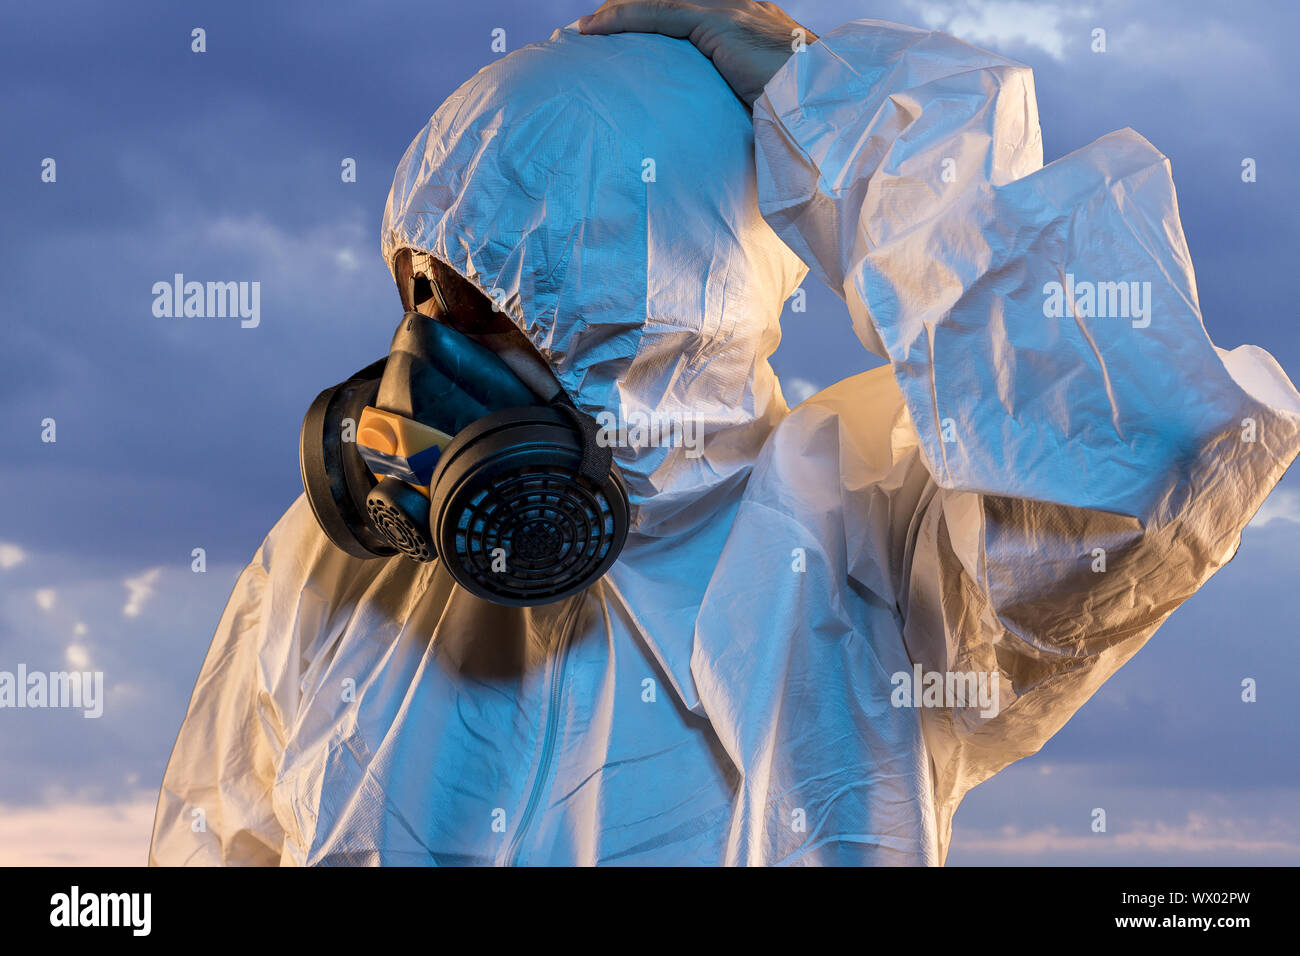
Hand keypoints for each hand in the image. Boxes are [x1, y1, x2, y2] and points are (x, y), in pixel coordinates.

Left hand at [578, 1, 817, 106]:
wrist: (818, 96)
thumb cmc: (793, 106)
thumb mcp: (754, 92)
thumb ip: (729, 91)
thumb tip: (707, 124)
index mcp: (739, 15)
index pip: (680, 6)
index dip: (644, 15)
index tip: (615, 28)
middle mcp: (730, 1)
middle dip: (624, 11)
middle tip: (589, 30)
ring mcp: (723, 5)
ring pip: (654, 1)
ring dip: (613, 13)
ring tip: (582, 31)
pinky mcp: (716, 19)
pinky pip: (655, 14)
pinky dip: (620, 20)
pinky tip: (591, 30)